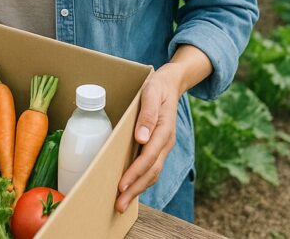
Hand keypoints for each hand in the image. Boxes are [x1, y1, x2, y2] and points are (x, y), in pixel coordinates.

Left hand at [115, 64, 182, 212]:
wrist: (170, 84)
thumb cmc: (157, 87)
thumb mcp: (151, 93)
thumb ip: (147, 114)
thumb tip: (141, 137)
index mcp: (164, 130)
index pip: (149, 157)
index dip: (135, 172)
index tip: (122, 185)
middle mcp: (166, 142)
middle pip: (151, 172)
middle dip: (135, 189)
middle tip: (119, 205)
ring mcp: (163, 146)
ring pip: (152, 173)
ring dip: (137, 189)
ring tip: (122, 203)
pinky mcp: (158, 147)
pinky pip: (151, 168)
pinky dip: (141, 180)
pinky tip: (130, 188)